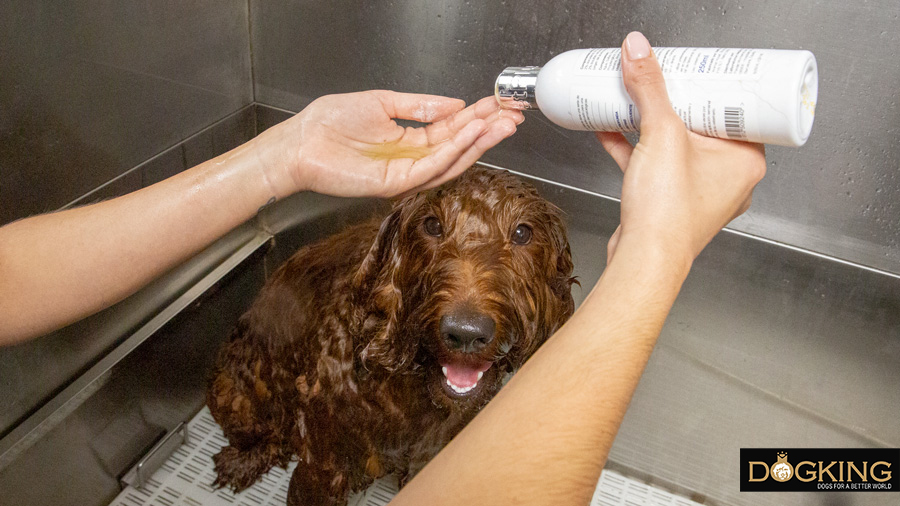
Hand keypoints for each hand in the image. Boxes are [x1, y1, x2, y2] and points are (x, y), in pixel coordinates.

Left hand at [252, 91, 522, 198]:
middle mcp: (411, 157)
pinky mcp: (395, 183)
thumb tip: (453, 104)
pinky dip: (452, 152)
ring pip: (451, 160)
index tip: (499, 106)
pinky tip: (468, 135)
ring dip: (477, 142)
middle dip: (487, 131)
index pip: (451, 129)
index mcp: (409, 138)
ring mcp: (405, 172)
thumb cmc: (331, 123)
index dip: (477, 118)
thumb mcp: (382, 102)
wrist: (301, 143)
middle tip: (513, 117)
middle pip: (458, 146)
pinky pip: (430, 167)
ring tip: (499, 125)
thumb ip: (419, 106)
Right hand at [597, 32, 766, 268]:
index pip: (739, 109)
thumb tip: (640, 52)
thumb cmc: (669, 214)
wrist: (644, 259)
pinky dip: (638, 148)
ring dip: (655, 125)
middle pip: (705, 124)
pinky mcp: (672, 202)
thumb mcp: (660, 135)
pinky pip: (657, 165)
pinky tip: (613, 131)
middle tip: (667, 80)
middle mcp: (729, 178)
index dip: (718, 87)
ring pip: (678, 146)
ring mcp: (700, 192)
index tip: (700, 71)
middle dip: (679, 102)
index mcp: (745, 160)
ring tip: (636, 101)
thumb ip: (649, 89)